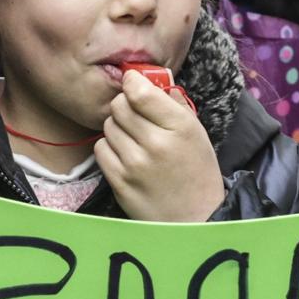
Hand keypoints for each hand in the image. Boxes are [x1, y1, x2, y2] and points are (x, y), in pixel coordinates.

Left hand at [96, 69, 224, 221]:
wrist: (196, 218)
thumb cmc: (197, 171)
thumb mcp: (196, 132)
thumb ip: (174, 103)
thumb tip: (148, 80)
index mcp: (180, 127)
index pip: (140, 92)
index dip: (132, 82)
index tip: (133, 84)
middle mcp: (156, 143)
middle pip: (119, 106)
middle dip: (125, 106)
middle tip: (136, 116)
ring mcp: (135, 164)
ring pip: (108, 127)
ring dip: (118, 128)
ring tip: (134, 140)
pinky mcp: (120, 182)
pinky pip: (101, 150)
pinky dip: (110, 148)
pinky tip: (126, 156)